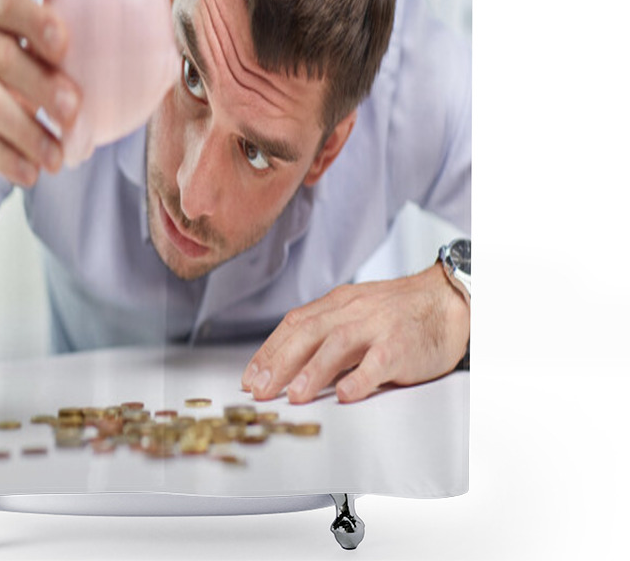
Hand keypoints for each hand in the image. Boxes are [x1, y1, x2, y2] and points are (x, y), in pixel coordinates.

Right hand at [0, 0, 80, 220]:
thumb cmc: (5, 95)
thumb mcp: (31, 66)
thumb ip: (54, 45)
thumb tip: (94, 21)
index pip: (10, 5)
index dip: (36, 21)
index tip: (64, 47)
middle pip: (1, 56)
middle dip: (43, 85)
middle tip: (74, 113)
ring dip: (29, 132)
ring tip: (58, 159)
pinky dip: (8, 158)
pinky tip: (31, 174)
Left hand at [240, 262, 469, 403]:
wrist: (445, 299)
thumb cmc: (398, 312)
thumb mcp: (356, 311)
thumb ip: (326, 331)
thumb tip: (289, 362)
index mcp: (338, 303)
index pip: (295, 323)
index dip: (269, 350)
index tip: (250, 376)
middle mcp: (353, 310)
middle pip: (308, 332)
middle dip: (279, 362)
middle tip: (259, 389)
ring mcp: (377, 326)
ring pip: (338, 344)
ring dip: (312, 370)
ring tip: (294, 395)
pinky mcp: (401, 344)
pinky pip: (378, 361)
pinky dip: (359, 379)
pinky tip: (344, 395)